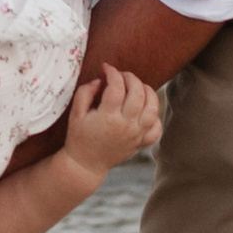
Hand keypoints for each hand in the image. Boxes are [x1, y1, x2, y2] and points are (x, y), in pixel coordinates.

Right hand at [61, 65, 165, 181]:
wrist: (86, 164)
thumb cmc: (79, 137)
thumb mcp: (75, 113)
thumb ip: (85, 93)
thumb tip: (99, 80)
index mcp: (107, 117)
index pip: (116, 87)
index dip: (112, 73)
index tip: (106, 68)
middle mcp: (125, 126)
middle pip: (138, 94)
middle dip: (130, 78)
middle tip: (121, 75)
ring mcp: (136, 135)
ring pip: (152, 108)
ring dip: (148, 92)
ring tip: (137, 86)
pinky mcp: (141, 143)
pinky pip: (156, 128)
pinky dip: (155, 116)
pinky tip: (144, 109)